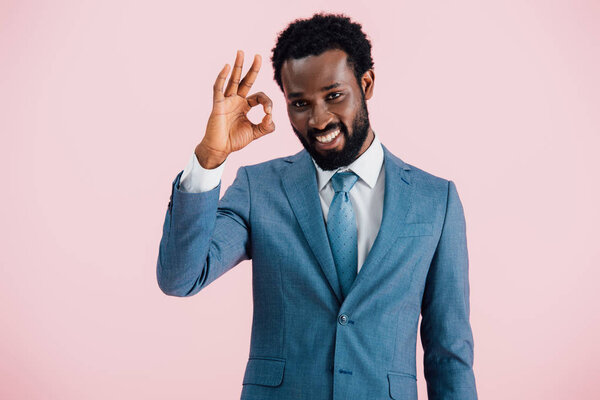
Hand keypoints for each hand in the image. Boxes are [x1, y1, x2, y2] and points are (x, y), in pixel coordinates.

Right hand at [195, 50, 275, 168]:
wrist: (220, 149)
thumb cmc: (234, 140)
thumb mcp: (255, 133)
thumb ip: (266, 126)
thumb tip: (271, 117)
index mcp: (245, 106)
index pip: (259, 97)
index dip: (267, 102)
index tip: (268, 114)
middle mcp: (236, 100)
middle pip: (245, 81)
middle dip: (252, 69)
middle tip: (258, 55)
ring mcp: (226, 101)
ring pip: (233, 80)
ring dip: (238, 66)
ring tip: (241, 52)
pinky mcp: (218, 104)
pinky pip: (219, 88)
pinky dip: (222, 77)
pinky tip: (227, 67)